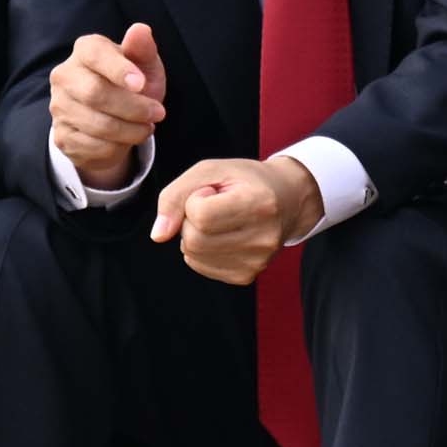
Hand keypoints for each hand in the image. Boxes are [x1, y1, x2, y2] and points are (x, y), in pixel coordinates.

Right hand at [49, 21, 165, 188]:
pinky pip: (93, 147)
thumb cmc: (131, 83)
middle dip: (133, 107)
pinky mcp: (62, 136)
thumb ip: (142, 48)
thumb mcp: (144, 65)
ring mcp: (59, 107)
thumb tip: (140, 30)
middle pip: (95, 93)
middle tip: (158, 113)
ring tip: (146, 126)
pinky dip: (118, 147)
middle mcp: (64, 75)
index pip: (95, 54)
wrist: (115, 118)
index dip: (119, 69)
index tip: (141, 84)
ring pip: (97, 124)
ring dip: (130, 130)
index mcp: (85, 50)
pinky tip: (127, 139)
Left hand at [152, 152, 317, 283]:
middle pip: (193, 239)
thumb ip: (175, 196)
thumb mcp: (210, 171)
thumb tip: (158, 235)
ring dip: (194, 235)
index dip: (194, 199)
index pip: (199, 214)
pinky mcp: (246, 276)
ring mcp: (256, 261)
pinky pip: (200, 266)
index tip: (211, 192)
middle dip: (191, 220)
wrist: (287, 200)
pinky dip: (201, 250)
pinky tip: (222, 236)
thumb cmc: (246, 181)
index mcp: (258, 203)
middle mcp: (262, 237)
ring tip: (219, 220)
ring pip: (193, 255)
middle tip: (214, 206)